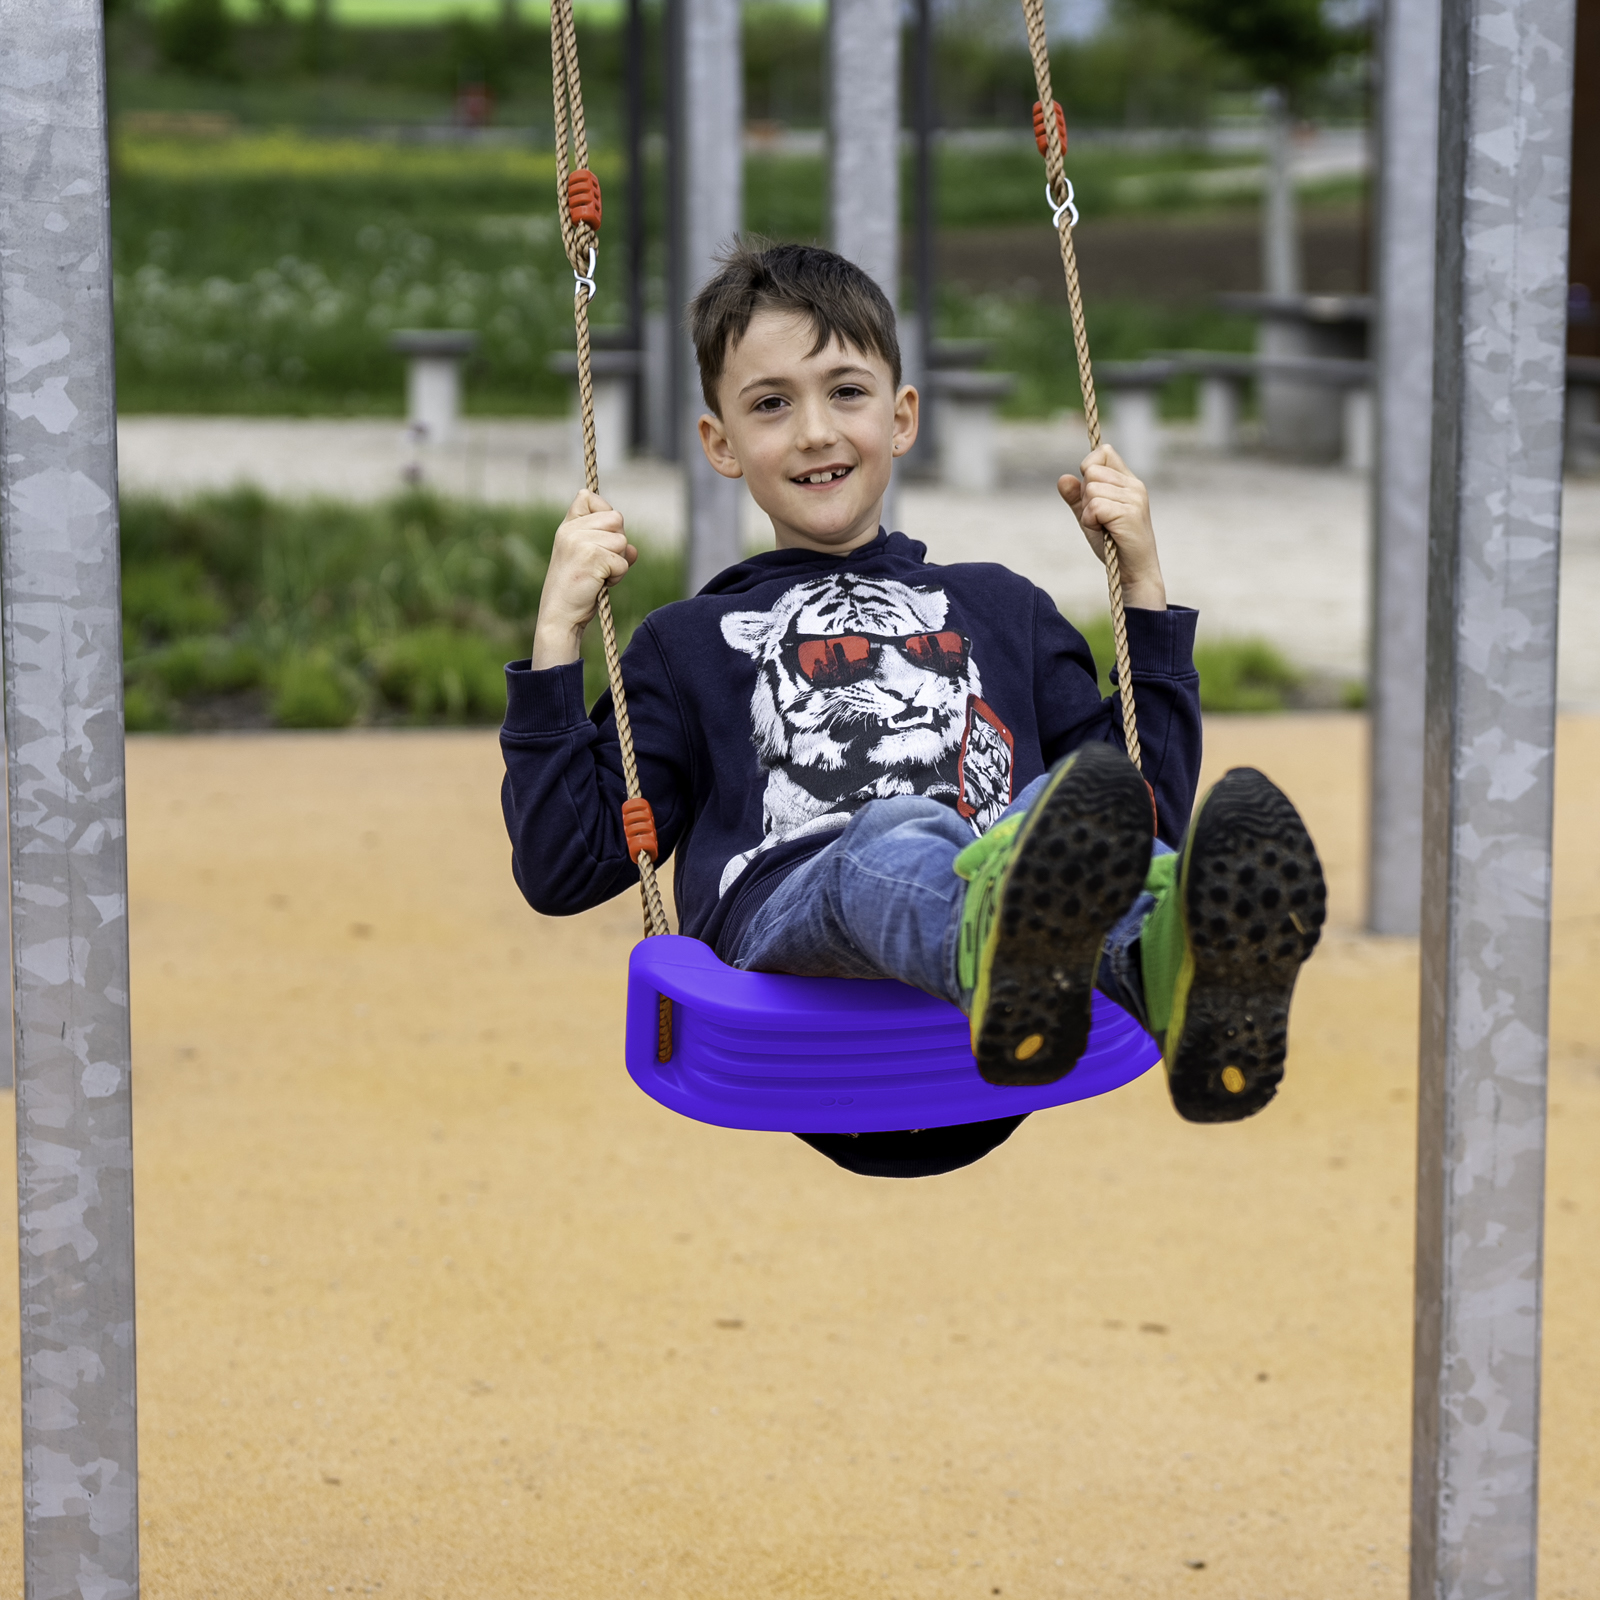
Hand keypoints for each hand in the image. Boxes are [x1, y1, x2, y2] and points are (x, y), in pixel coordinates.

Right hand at [531, 490, 637, 669]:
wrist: (560, 617)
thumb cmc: (575, 591)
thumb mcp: (590, 562)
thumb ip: (609, 547)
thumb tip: (635, 550)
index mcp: (566, 526)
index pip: (589, 497)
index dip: (603, 514)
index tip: (598, 537)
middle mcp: (571, 530)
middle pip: (615, 518)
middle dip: (617, 543)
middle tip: (602, 564)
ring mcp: (579, 542)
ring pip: (622, 541)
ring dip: (619, 562)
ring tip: (599, 576)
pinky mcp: (592, 558)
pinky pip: (623, 561)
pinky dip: (618, 576)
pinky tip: (600, 584)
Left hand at [1058, 444, 1166, 610]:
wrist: (1133, 572)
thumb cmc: (1113, 544)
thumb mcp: (1090, 517)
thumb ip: (1076, 498)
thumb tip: (1062, 478)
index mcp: (1128, 481)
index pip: (1103, 452)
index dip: (1088, 468)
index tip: (1091, 493)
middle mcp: (1133, 485)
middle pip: (1091, 471)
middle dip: (1085, 497)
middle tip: (1099, 518)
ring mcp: (1134, 497)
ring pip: (1091, 489)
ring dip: (1088, 513)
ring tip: (1104, 527)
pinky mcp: (1129, 513)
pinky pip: (1094, 507)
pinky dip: (1091, 522)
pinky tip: (1104, 531)